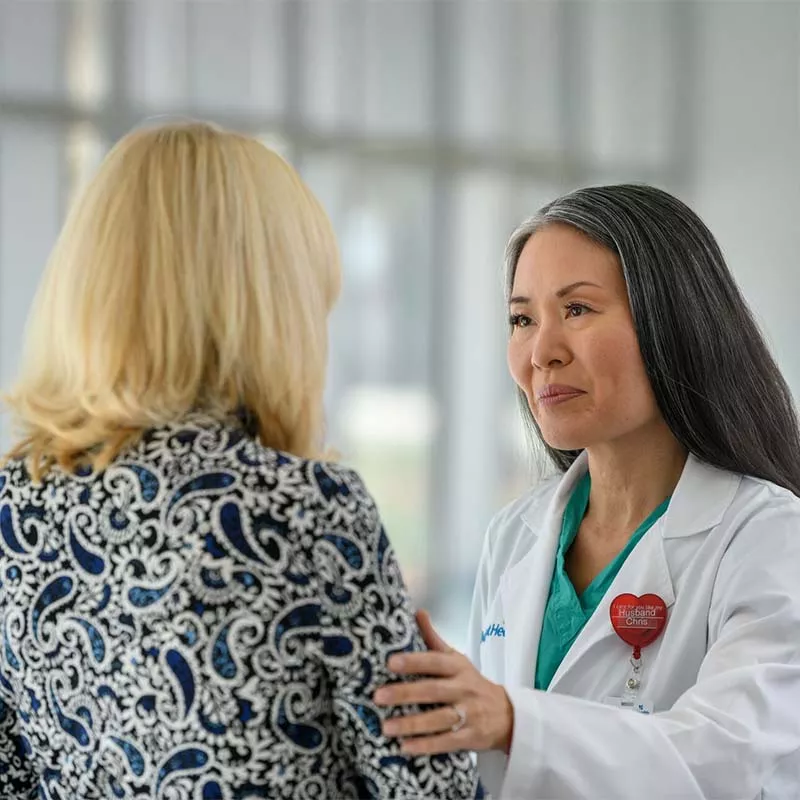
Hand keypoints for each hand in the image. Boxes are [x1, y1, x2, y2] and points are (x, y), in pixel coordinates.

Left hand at [373, 609, 513, 755]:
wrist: (506, 715)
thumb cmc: (471, 683)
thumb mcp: (456, 659)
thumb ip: (434, 640)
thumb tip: (418, 612)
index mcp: (458, 667)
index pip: (435, 662)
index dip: (414, 661)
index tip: (390, 662)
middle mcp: (464, 689)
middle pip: (432, 691)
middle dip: (405, 694)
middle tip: (378, 696)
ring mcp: (468, 714)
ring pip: (437, 719)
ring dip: (411, 724)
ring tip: (386, 726)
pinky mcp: (470, 737)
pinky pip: (446, 742)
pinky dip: (425, 745)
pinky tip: (404, 747)